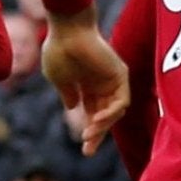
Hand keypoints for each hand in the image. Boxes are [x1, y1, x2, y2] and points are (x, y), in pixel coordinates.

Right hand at [43, 8, 130, 147]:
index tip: (84, 150)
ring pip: (114, 112)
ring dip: (102, 125)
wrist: (67, 30)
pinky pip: (122, 101)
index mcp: (87, 87)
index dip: (90, 133)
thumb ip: (68, 93)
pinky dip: (111, 113)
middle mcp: (102, 85)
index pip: (92, 115)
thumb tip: (73, 108)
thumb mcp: (60, 79)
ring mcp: (112, 80)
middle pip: (104, 117)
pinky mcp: (120, 74)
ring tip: (89, 133)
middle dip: (97, 135)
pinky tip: (97, 119)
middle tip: (87, 150)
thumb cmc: (59, 51)